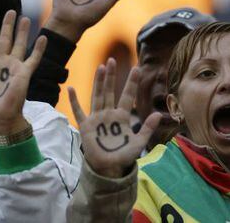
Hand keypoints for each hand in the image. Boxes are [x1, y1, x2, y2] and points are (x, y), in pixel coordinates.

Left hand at [0, 11, 46, 134]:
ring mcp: (15, 68)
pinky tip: (43, 38)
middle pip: (6, 40)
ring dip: (22, 32)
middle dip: (8, 26)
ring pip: (20, 45)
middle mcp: (4, 64)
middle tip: (11, 12)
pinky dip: (39, 49)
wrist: (0, 117)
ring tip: (26, 18)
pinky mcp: (25, 73)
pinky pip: (34, 59)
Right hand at [68, 58, 160, 177]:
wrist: (109, 169)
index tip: (137, 68)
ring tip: (100, 67)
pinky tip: (71, 89)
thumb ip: (147, 128)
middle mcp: (109, 114)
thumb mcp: (139, 143)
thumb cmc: (124, 156)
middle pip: (110, 91)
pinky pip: (78, 112)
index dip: (131, 82)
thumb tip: (158, 114)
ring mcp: (97, 119)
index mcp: (122, 117)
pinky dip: (74, 101)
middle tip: (112, 60)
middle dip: (111, 76)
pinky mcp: (85, 127)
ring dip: (98, 82)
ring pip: (97, 96)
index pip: (128, 96)